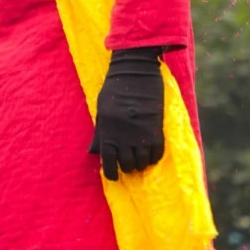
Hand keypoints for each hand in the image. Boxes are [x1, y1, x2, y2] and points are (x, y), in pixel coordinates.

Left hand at [88, 48, 164, 179]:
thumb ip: (99, 133)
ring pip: (143, 162)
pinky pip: (157, 152)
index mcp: (108, 132)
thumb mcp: (101, 111)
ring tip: (139, 160)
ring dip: (141, 164)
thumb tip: (92, 152)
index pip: (108, 162)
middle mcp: (124, 136)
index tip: (112, 176)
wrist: (135, 72)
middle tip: (128, 164)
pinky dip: (154, 157)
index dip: (110, 173)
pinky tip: (150, 155)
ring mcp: (141, 134)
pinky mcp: (156, 129)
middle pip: (127, 165)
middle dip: (127, 168)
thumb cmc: (114, 90)